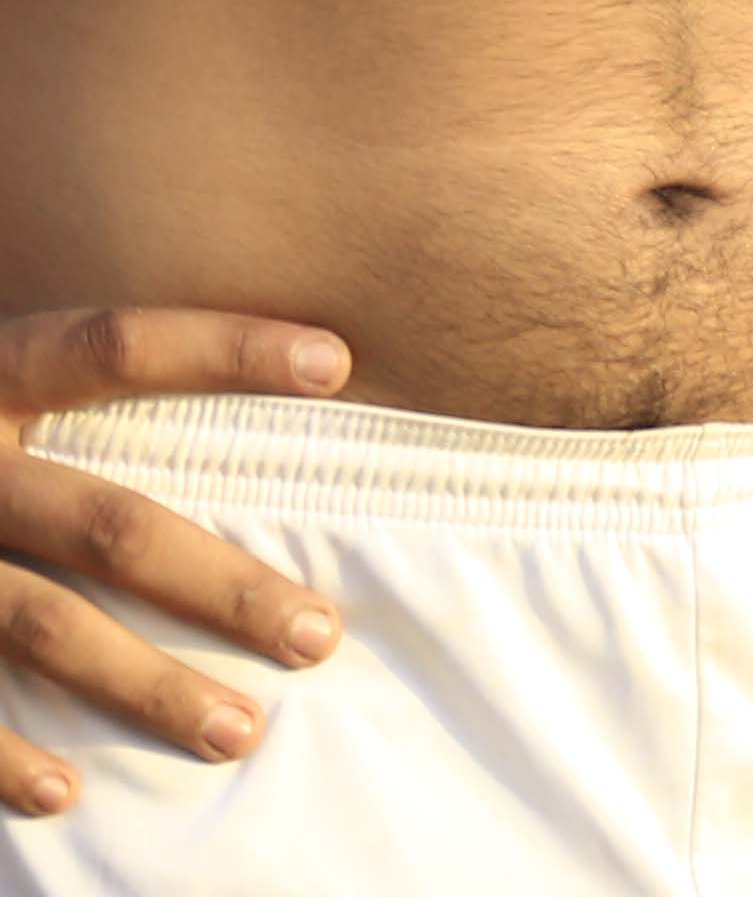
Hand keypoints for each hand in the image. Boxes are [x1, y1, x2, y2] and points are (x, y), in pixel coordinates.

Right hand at [0, 309, 353, 818]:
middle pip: (103, 522)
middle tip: (317, 635)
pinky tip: (67, 789)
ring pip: (39, 625)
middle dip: (219, 585)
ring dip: (144, 685)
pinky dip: (1, 754)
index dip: (220, 345)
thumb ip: (87, 395)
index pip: (109, 347)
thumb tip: (291, 379)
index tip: (337, 360)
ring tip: (238, 730)